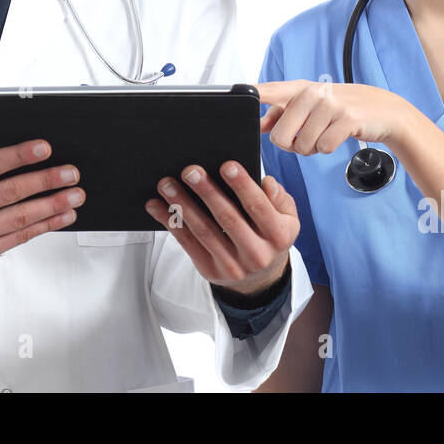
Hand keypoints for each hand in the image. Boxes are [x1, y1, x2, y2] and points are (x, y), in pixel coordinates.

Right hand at [0, 110, 85, 268]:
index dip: (18, 155)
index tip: (44, 148)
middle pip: (10, 193)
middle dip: (45, 181)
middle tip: (70, 172)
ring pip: (19, 218)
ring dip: (52, 206)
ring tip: (75, 194)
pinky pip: (18, 238)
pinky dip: (44, 226)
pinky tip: (63, 216)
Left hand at [144, 161, 297, 296]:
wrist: (260, 278)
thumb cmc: (270, 235)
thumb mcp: (287, 218)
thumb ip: (280, 199)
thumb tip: (267, 182)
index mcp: (279, 236)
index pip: (259, 207)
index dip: (243, 186)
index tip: (226, 164)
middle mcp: (257, 253)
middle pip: (228, 219)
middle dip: (207, 192)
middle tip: (190, 170)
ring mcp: (233, 266)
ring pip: (204, 231)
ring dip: (183, 206)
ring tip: (167, 185)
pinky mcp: (210, 270)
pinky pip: (188, 244)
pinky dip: (171, 223)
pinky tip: (156, 206)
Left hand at [257, 79, 402, 155]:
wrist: (384, 110)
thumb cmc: (342, 108)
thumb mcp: (313, 104)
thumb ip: (284, 113)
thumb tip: (259, 126)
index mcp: (299, 89)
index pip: (267, 91)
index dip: (250, 95)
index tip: (233, 95)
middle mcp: (312, 93)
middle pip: (279, 136)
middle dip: (292, 145)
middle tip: (308, 136)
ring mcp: (330, 105)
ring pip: (302, 145)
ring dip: (313, 148)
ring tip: (326, 134)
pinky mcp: (346, 119)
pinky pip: (323, 147)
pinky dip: (328, 149)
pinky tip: (337, 137)